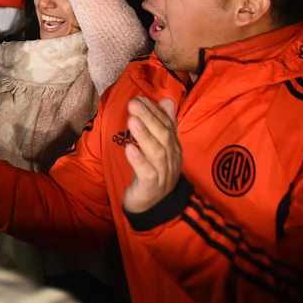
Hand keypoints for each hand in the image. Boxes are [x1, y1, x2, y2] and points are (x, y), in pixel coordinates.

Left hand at [121, 98, 180, 214]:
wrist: (152, 205)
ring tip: (132, 120)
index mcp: (173, 147)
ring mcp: (163, 173)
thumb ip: (163, 124)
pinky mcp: (151, 186)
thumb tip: (166, 100)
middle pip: (163, 136)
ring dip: (144, 135)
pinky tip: (129, 148)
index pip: (167, 125)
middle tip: (134, 103)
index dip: (154, 111)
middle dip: (149, 118)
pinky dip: (138, 160)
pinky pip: (147, 173)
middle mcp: (171, 158)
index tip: (140, 98)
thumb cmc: (153, 171)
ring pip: (157, 152)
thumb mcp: (159, 147)